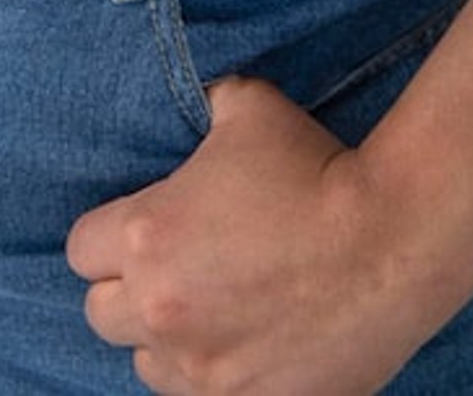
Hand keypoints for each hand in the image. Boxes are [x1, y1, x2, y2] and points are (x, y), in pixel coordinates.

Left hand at [66, 76, 443, 395]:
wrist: (391, 242)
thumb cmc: (315, 169)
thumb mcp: (247, 108)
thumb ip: (205, 108)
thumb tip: (199, 103)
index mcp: (147, 237)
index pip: (80, 250)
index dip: (108, 236)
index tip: (140, 227)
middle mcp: (162, 311)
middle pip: (101, 315)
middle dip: (128, 290)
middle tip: (172, 269)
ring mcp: (203, 369)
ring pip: (147, 365)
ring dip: (165, 339)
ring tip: (209, 311)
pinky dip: (210, 374)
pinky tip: (240, 344)